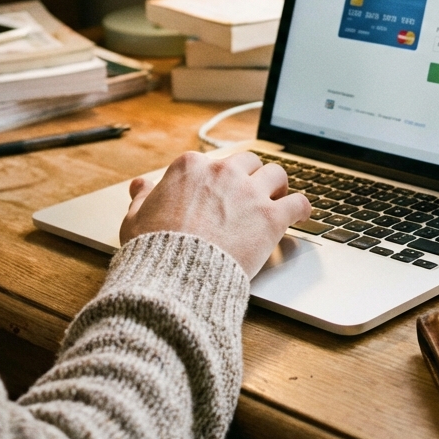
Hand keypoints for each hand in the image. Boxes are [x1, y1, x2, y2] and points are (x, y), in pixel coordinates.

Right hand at [119, 151, 310, 277]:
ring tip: (277, 200)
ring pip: (277, 174)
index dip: (219, 179)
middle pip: (249, 162)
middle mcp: (223, 172)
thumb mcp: (135, 220)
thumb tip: (141, 185)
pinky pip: (299, 202)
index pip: (213, 163)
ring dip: (278, 187)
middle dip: (252, 177)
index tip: (221, 193)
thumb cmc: (154, 250)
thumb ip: (142, 198)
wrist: (176, 276)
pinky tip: (301, 214)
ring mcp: (249, 192)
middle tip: (253, 195)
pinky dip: (302, 208)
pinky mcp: (271, 216)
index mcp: (191, 168)